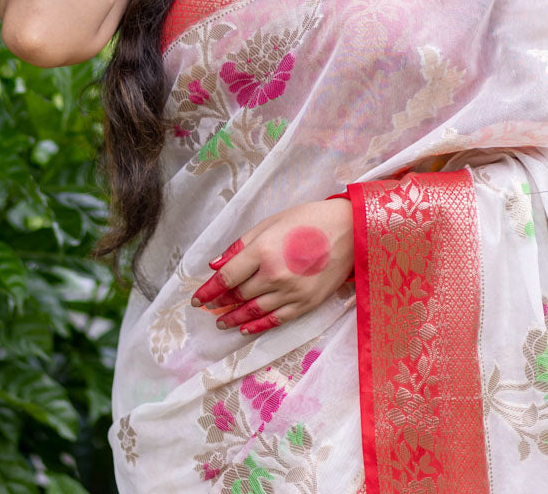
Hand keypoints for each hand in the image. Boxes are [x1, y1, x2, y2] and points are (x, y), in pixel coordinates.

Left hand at [191, 199, 353, 334]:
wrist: (350, 231)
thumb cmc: (309, 220)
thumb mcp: (272, 222)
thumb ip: (241, 245)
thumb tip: (215, 265)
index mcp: (263, 251)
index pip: (227, 278)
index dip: (209, 290)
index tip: (197, 298)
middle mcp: (274, 275)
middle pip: (239, 295)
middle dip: (220, 303)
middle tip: (208, 308)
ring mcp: (291, 293)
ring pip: (254, 311)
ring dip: (234, 318)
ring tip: (221, 322)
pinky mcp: (306, 304)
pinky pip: (276, 320)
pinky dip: (257, 326)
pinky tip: (244, 328)